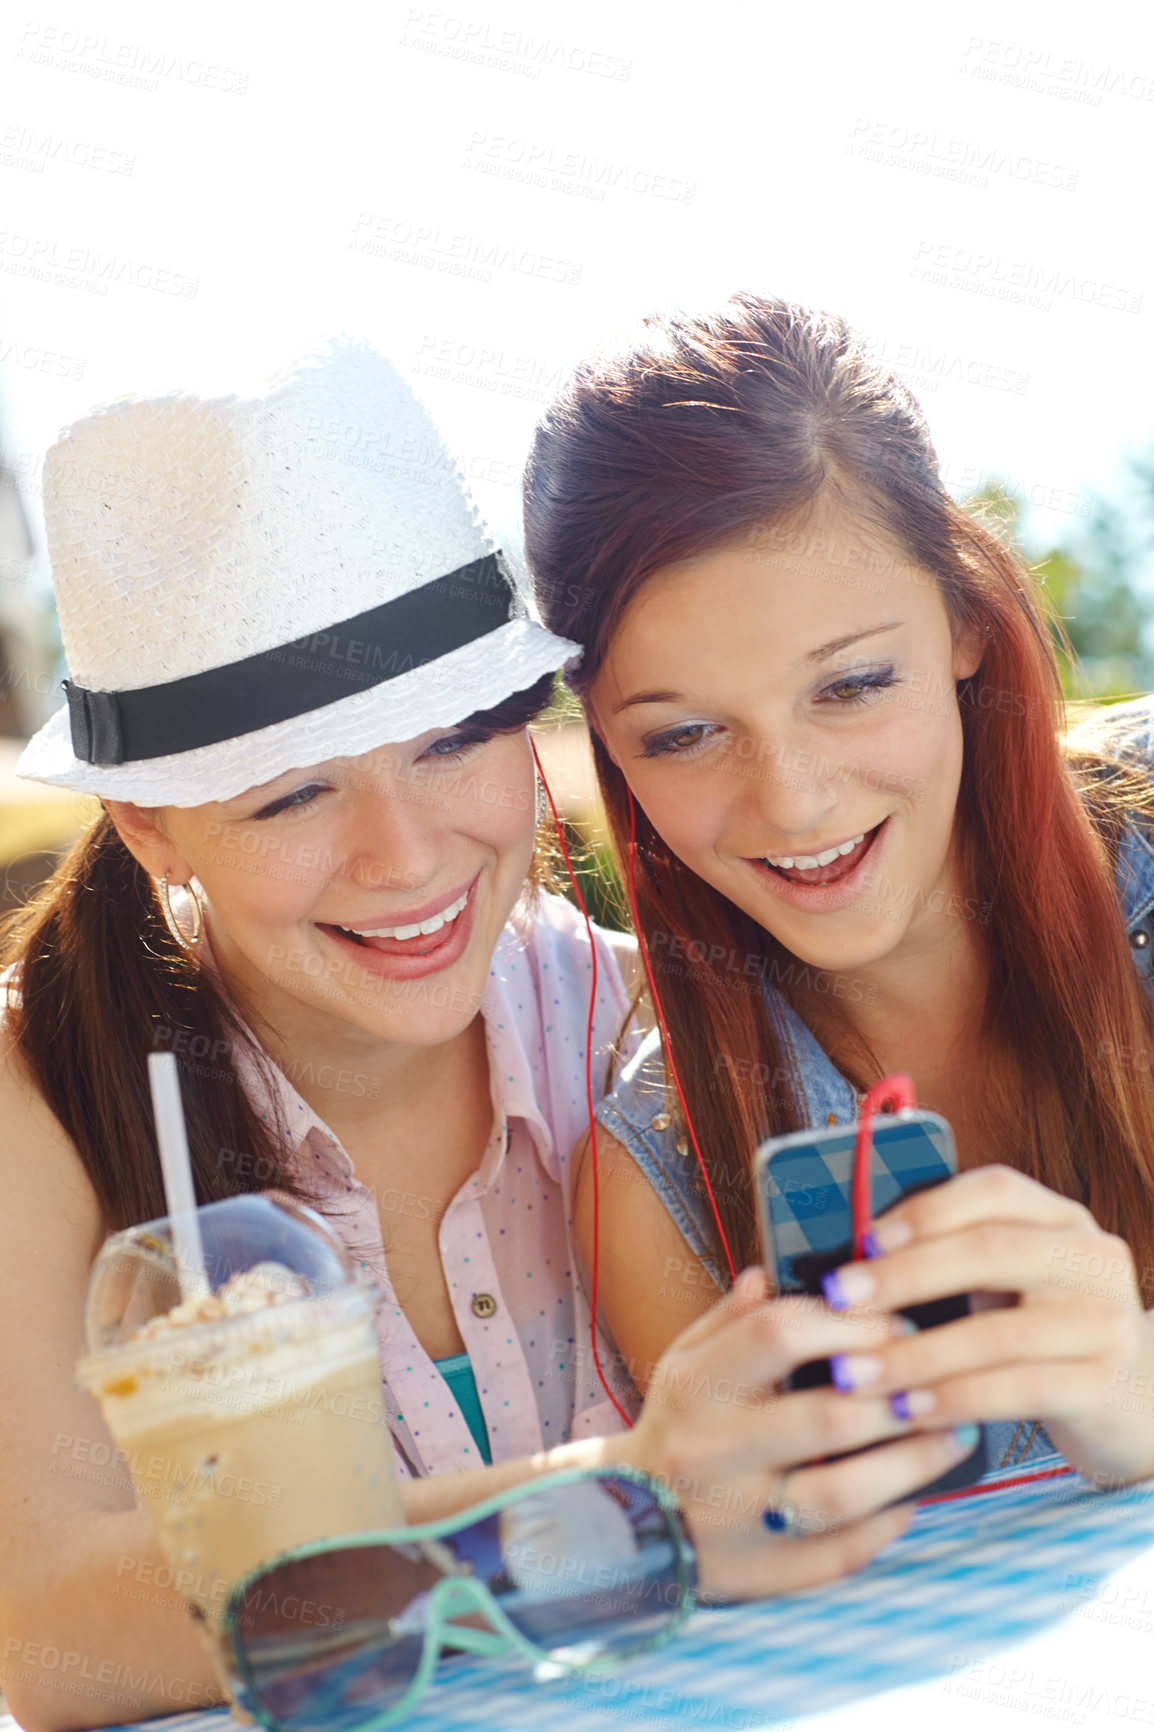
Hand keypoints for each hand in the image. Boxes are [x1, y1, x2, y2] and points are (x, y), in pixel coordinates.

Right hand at [619, 1268, 980, 1601]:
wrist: (623, 1521)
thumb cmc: (676, 1425)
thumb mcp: (685, 1360)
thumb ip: (731, 1319)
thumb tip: (770, 1274)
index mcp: (696, 1387)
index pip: (777, 1336)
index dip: (847, 1322)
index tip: (896, 1318)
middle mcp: (712, 1451)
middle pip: (824, 1417)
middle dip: (897, 1393)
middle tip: (940, 1377)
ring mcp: (737, 1518)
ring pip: (840, 1494)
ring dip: (909, 1464)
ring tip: (950, 1434)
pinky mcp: (759, 1573)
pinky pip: (837, 1554)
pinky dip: (884, 1526)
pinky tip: (913, 1498)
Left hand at [818, 1164, 1153, 1487]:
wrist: (1137, 1405)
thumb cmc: (1045, 1334)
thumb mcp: (1013, 1282)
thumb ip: (954, 1257)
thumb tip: (852, 1256)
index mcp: (1062, 1219)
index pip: (994, 1190)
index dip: (925, 1209)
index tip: (863, 1239)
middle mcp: (1092, 1259)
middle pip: (990, 1252)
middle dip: (904, 1274)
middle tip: (841, 1297)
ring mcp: (1105, 1322)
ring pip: (997, 1331)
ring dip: (914, 1353)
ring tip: (855, 1373)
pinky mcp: (1105, 1385)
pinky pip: (1018, 1389)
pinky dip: (954, 1398)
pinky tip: (908, 1410)